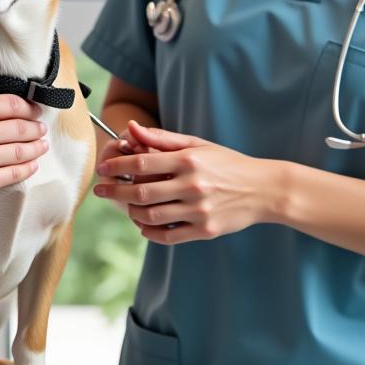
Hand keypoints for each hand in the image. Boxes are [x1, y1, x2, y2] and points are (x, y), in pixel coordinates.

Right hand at [0, 61, 48, 226]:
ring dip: (36, 147)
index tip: (33, 108)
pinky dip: (27, 168)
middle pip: (20, 126)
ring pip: (22, 150)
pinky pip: (15, 174)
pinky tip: (31, 165)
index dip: (27, 106)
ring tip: (42, 145)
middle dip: (35, 126)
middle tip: (41, 128)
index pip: (9, 103)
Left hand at [92, 120, 277, 244]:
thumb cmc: (226, 163)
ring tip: (124, 205)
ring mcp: (199, 210)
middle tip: (100, 190)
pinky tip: (142, 224)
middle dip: (115, 191)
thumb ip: (162, 138)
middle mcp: (192, 185)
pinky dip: (150, 232)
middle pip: (142, 191)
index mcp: (189, 160)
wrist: (264, 189)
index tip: (103, 169)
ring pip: (151, 215)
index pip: (143, 162)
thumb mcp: (197, 144)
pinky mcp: (205, 230)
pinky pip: (168, 236)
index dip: (118, 166)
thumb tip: (130, 128)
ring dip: (131, 211)